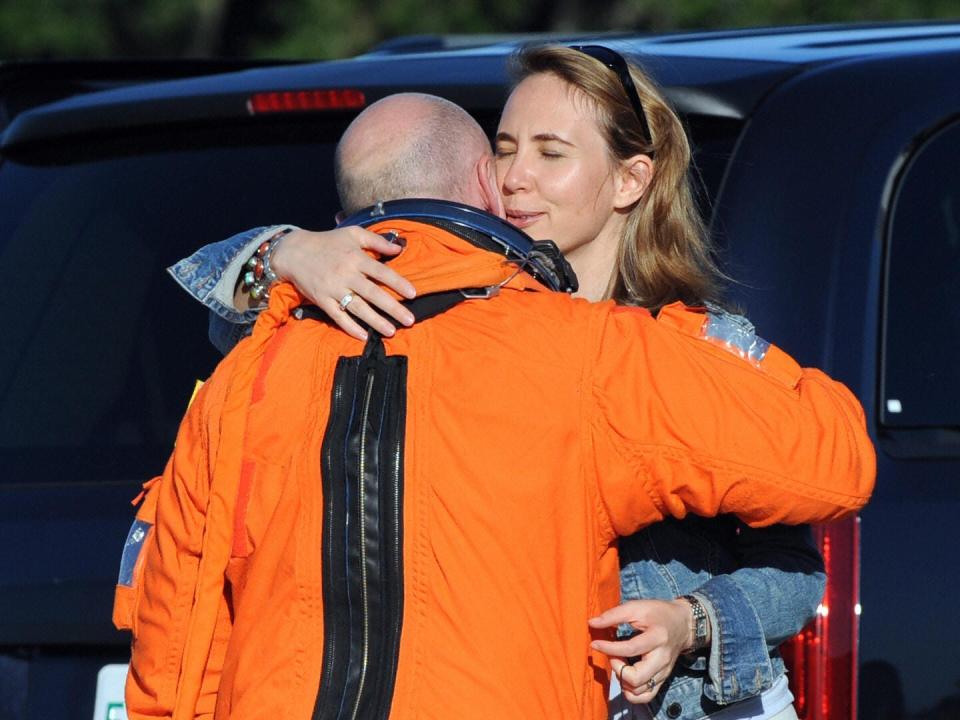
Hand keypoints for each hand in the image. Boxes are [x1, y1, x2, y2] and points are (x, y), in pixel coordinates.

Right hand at [271, 227, 416, 339]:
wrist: (294, 251)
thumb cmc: (328, 241)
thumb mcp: (353, 234)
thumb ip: (377, 240)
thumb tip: (399, 248)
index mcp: (355, 258)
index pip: (381, 272)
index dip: (398, 283)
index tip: (413, 294)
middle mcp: (346, 274)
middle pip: (373, 293)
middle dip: (392, 308)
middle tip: (409, 320)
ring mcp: (333, 289)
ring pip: (357, 308)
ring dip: (375, 321)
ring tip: (391, 331)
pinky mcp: (322, 301)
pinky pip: (338, 317)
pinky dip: (350, 327)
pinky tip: (364, 336)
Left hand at [588, 599, 695, 703]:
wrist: (682, 624)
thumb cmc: (658, 613)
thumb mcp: (637, 607)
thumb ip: (614, 615)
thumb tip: (591, 623)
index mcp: (657, 637)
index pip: (631, 649)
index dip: (609, 648)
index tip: (595, 644)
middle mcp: (662, 658)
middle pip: (636, 678)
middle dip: (617, 669)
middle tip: (613, 656)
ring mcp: (663, 672)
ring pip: (640, 691)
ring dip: (623, 681)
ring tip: (619, 664)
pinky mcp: (662, 679)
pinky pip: (646, 696)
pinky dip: (632, 692)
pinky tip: (625, 678)